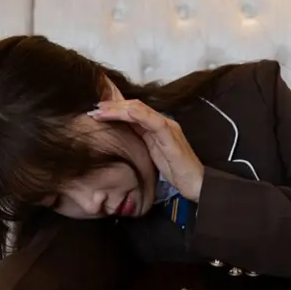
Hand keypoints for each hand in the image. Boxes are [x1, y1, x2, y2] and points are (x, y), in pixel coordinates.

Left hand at [89, 99, 204, 201]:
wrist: (196, 184)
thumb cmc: (175, 172)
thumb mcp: (150, 156)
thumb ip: (138, 143)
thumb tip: (118, 138)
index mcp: (155, 127)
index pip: (132, 111)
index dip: (114, 108)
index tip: (96, 110)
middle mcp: (161, 122)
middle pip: (133, 106)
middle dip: (112, 106)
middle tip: (93, 108)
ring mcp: (167, 127)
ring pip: (140, 110)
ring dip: (118, 109)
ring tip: (100, 111)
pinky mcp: (170, 137)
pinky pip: (153, 121)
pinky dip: (137, 114)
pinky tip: (124, 112)